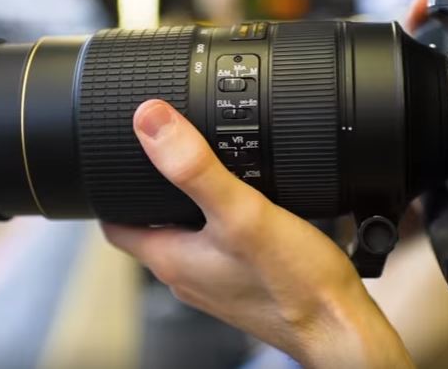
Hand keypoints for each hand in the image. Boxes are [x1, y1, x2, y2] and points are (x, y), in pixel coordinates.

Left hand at [103, 100, 412, 368]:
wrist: (337, 325)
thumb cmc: (295, 284)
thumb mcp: (242, 213)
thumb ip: (195, 168)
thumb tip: (151, 122)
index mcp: (172, 259)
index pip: (116, 225)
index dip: (111, 191)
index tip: (119, 160)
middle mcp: (188, 275)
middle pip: (153, 228)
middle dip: (156, 193)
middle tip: (170, 157)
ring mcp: (216, 283)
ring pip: (188, 238)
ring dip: (192, 208)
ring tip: (209, 176)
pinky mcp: (244, 285)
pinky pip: (220, 249)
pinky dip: (224, 225)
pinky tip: (250, 210)